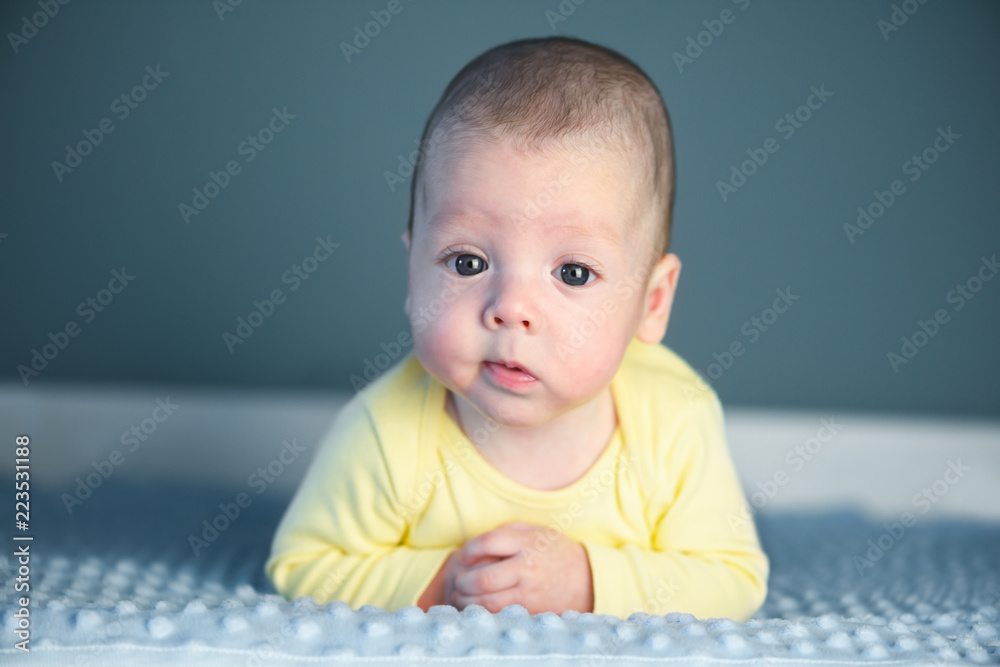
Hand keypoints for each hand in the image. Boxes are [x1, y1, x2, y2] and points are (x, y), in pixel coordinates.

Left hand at [448, 522, 593, 613]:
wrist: (588, 580)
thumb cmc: (555, 552)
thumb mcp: (537, 531)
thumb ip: (508, 532)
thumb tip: (477, 543)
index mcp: (529, 543)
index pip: (488, 542)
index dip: (469, 549)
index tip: (465, 554)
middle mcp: (529, 569)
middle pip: (483, 578)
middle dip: (463, 581)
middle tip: (458, 580)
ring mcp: (530, 594)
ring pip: (488, 602)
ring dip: (467, 600)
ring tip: (461, 595)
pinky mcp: (531, 612)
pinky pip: (499, 615)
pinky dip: (482, 613)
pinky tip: (476, 607)